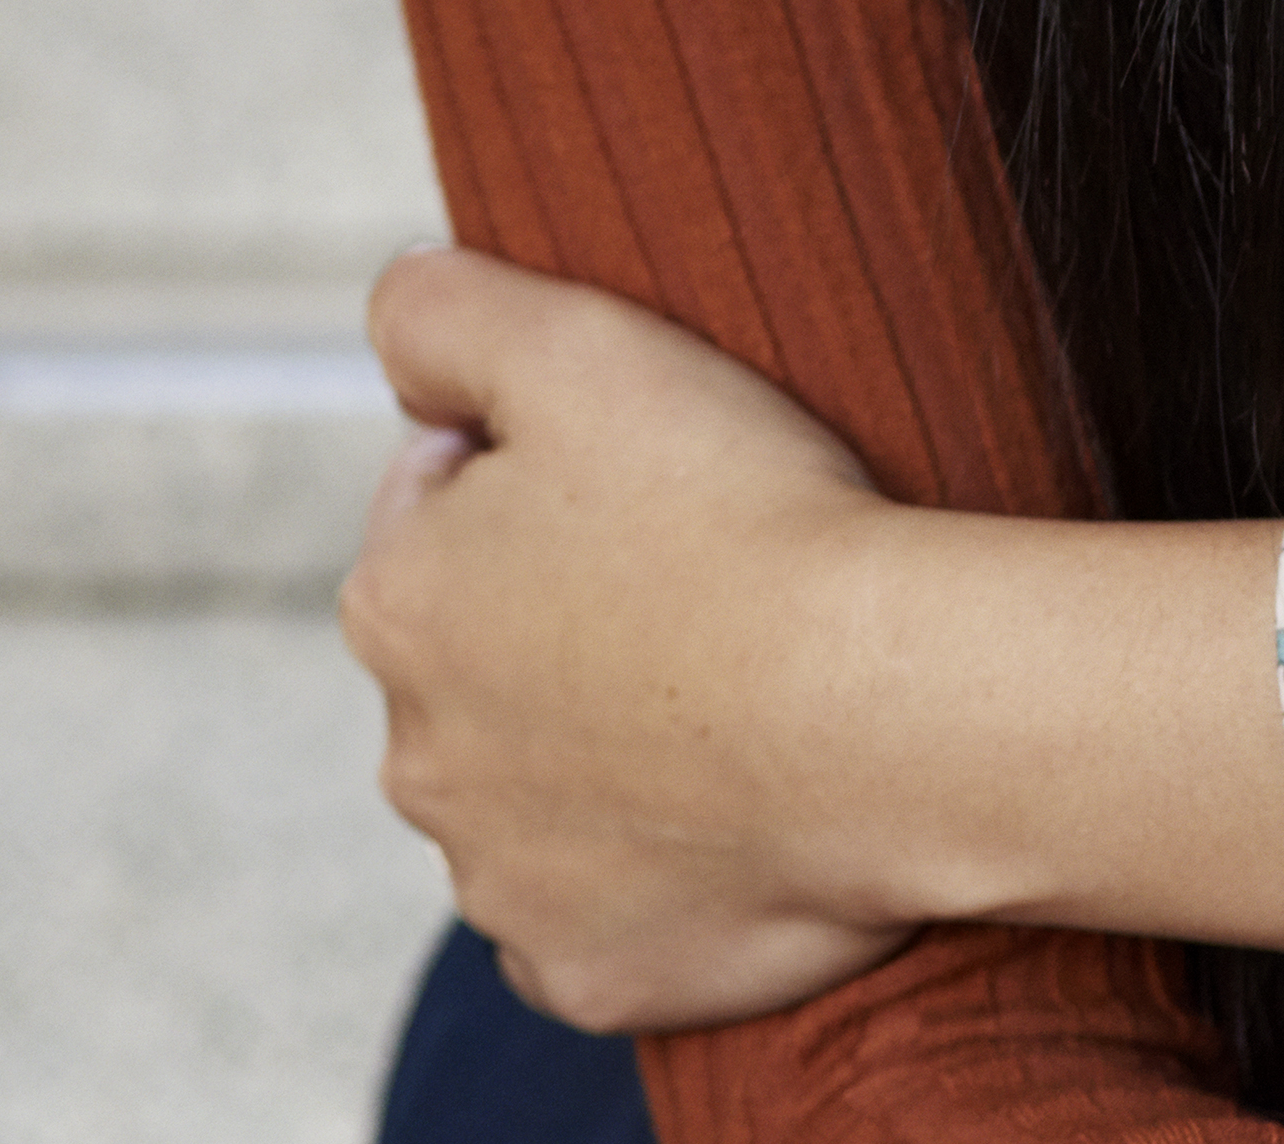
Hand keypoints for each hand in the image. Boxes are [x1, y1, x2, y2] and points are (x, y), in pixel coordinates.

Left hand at [347, 247, 920, 1031]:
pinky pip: (597, 914)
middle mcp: (420, 756)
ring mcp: (502, 880)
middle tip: (710, 583)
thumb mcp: (578, 343)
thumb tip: (397, 334)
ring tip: (740, 698)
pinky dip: (648, 875)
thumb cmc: (745, 520)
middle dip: (570, 621)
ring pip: (538, 792)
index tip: (656, 479)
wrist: (887, 716)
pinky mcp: (589, 974)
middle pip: (487, 658)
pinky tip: (730, 814)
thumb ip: (439, 308)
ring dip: (608, 751)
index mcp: (398, 602)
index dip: (551, 470)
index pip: (443, 505)